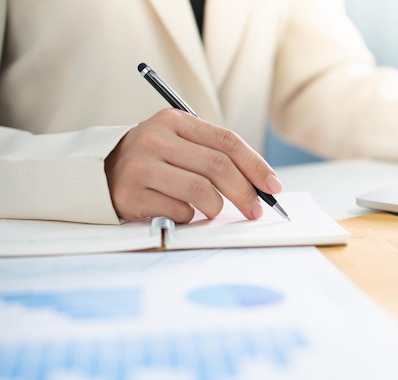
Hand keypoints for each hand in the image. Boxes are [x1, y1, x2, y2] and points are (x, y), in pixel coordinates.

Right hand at [104, 109, 281, 222]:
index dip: (256, 166)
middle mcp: (155, 138)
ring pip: (201, 192)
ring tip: (213, 210)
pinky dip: (189, 216)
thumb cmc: (152, 160)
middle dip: (246, 192)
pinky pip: (179, 211)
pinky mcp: (130, 194)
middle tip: (256, 210)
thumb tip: (260, 184)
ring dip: (217, 207)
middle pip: (218, 166)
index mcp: (173, 120)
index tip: (273, 186)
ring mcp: (140, 166)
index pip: (227, 141)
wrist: (98, 173)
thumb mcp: (178, 143)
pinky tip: (180, 210)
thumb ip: (213, 154)